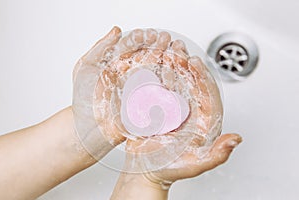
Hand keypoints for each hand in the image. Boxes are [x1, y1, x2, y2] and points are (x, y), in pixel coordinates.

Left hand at [72, 27, 173, 159]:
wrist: (89, 126)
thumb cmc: (83, 99)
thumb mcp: (85, 67)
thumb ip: (100, 47)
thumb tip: (116, 30)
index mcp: (118, 63)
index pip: (134, 46)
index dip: (142, 38)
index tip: (149, 34)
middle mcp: (132, 73)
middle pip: (149, 55)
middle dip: (159, 45)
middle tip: (165, 39)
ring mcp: (141, 87)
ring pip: (159, 69)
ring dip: (169, 59)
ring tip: (175, 50)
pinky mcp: (148, 102)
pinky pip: (163, 90)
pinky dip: (171, 79)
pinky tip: (176, 70)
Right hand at [121, 33, 241, 185]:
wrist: (145, 172)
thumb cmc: (168, 170)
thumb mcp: (193, 165)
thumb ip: (216, 155)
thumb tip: (237, 139)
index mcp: (202, 124)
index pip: (208, 96)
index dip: (203, 78)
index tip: (194, 62)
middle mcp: (189, 114)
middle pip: (191, 85)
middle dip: (186, 66)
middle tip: (179, 50)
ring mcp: (173, 110)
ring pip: (175, 83)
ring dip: (172, 66)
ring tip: (167, 50)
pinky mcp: (157, 109)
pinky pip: (159, 89)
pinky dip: (156, 75)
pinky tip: (154, 63)